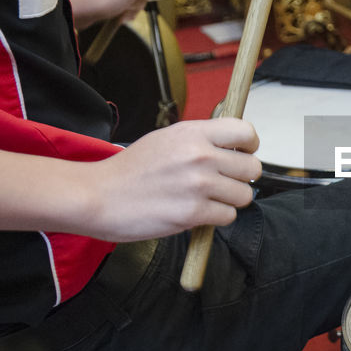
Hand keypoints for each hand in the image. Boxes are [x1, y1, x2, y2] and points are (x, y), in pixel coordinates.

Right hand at [80, 118, 262, 240]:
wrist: (97, 196)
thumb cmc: (130, 171)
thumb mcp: (166, 139)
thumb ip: (200, 140)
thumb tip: (234, 146)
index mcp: (193, 133)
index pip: (245, 131)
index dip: (250, 145)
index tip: (244, 153)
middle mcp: (199, 155)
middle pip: (252, 168)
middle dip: (242, 178)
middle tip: (223, 183)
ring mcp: (198, 185)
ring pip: (244, 195)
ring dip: (229, 201)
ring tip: (205, 199)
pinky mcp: (193, 213)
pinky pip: (228, 217)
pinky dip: (216, 218)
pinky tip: (195, 213)